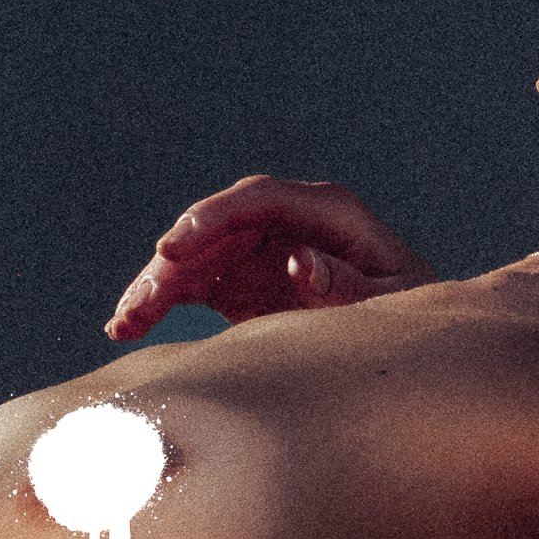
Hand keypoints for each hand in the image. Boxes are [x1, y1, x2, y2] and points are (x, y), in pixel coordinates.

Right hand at [104, 175, 434, 341]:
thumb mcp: (394, 302)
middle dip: (173, 260)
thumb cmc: (411, 313)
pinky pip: (191, 284)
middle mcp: (286, 221)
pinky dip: (159, 303)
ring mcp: (259, 248)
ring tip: (124, 323)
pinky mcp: (241, 280)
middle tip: (140, 303)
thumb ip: (350, 284)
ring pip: (194, 257)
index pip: (258, 198)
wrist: (414, 340)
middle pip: (215, 226)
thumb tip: (300, 261)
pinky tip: (125, 329)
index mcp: (328, 210)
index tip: (173, 246)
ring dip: (155, 286)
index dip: (212, 217)